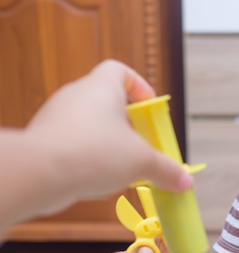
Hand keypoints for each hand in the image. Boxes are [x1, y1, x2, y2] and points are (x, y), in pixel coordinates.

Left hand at [27, 59, 191, 215]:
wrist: (39, 174)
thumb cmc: (91, 153)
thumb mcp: (141, 162)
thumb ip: (165, 170)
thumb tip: (185, 181)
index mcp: (101, 87)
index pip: (120, 71)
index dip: (138, 86)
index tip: (151, 107)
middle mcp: (76, 96)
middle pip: (108, 103)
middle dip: (129, 126)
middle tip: (144, 146)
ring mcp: (56, 118)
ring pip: (90, 126)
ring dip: (108, 144)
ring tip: (122, 169)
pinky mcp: (44, 141)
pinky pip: (73, 144)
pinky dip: (88, 158)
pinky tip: (98, 180)